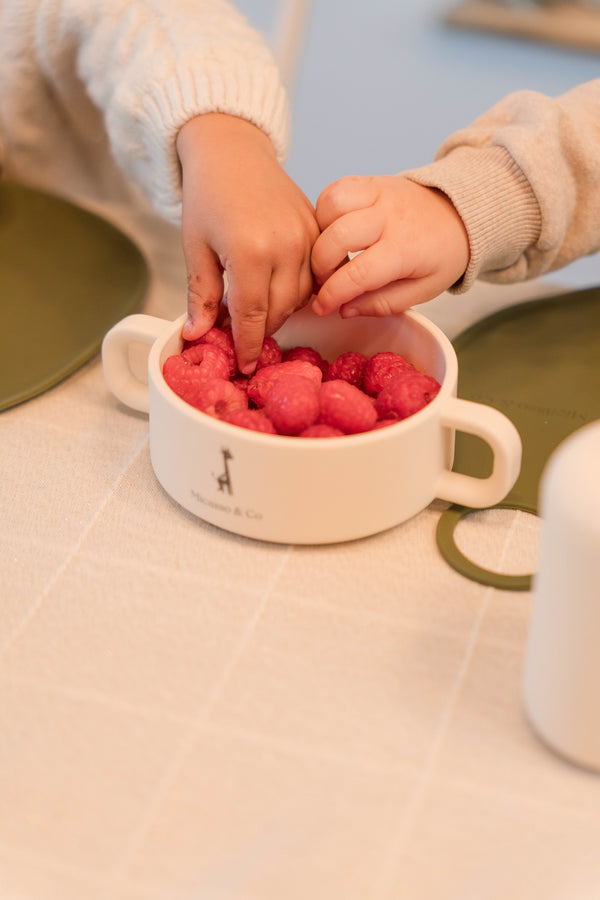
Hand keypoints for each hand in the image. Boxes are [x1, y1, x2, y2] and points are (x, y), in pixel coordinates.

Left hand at [176, 114, 318, 373]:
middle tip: (243, 337)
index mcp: (249, 251)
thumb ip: (201, 295)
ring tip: (257, 312)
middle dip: (260, 331)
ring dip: (280, 312)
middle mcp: (285, 245)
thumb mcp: (195, 247)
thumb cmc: (208, 195)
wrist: (232, 151)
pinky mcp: (317, 230)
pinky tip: (278, 292)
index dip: (247, 345)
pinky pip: (315, 276)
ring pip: (302, 298)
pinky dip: (299, 291)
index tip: (243, 365)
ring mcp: (306, 237)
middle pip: (279, 311)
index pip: (252, 315)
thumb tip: (197, 335)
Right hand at [311, 175, 468, 318]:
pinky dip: (324, 212)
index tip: (321, 307)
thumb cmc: (441, 255)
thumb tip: (344, 309)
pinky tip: (334, 230)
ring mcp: (379, 192)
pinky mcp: (370, 181)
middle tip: (326, 280)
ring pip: (330, 206)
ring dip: (320, 234)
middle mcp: (390, 216)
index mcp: (406, 249)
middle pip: (337, 237)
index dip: (332, 294)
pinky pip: (334, 190)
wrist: (461, 213)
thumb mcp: (422, 291)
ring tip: (331, 253)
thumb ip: (382, 304)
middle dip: (320, 266)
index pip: (358, 274)